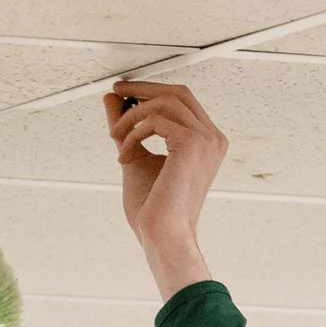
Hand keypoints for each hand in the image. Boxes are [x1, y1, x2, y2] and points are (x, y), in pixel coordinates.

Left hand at [106, 80, 226, 300]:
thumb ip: (128, 127)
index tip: (124, 93)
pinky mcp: (192, 144)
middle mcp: (213, 138)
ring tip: (116, 138)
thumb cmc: (153, 210)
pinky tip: (125, 156)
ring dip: (132, 117)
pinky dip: (133, 134)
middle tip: (116, 92)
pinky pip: (155, 120)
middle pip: (177, 92)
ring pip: (163, 103)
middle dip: (142, 89)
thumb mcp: (136, 156)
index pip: (182, 100)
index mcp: (207, 142)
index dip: (152, 90)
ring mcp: (206, 139)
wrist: (162, 237)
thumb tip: (112, 98)